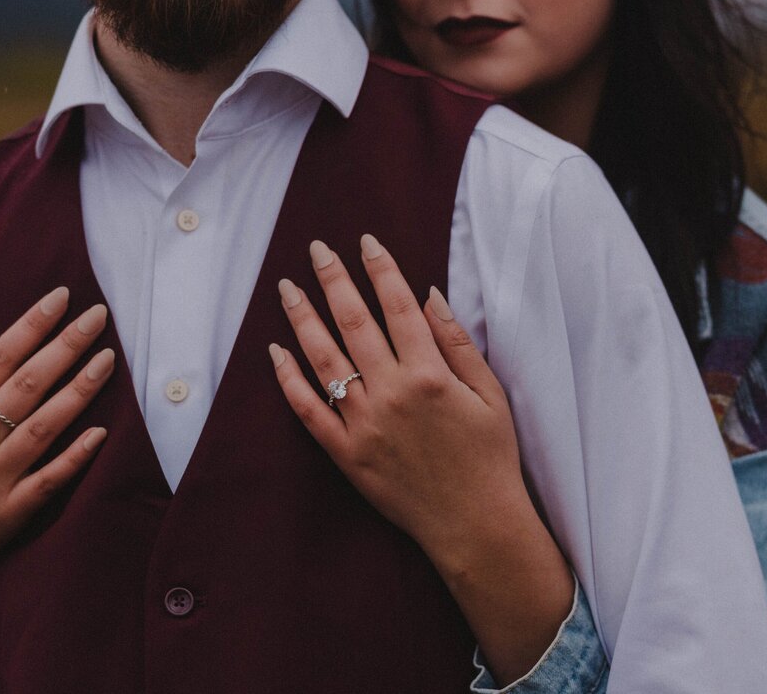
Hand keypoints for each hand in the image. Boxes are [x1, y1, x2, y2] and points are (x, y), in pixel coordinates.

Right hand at [0, 287, 113, 623]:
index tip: (62, 297)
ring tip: (108, 359)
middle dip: (65, 347)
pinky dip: (75, 456)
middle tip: (98, 316)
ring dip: (78, 391)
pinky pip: (49, 480)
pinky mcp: (10, 512)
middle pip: (26, 386)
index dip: (30, 327)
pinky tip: (103, 431)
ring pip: (43, 427)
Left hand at [270, 235, 572, 685]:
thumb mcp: (489, 393)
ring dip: (302, 318)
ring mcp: (364, 424)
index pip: (397, 305)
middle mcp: (391, 392)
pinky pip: (309, 411)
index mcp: (429, 373)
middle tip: (317, 249)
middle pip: (354, 321)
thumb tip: (428, 296)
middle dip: (334, 279)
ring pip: (323, 359)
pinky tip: (276, 352)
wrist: (476, 525)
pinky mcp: (347, 454)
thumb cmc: (491, 456)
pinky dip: (290, 380)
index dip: (380, 268)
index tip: (365, 241)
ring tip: (287, 288)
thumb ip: (457, 343)